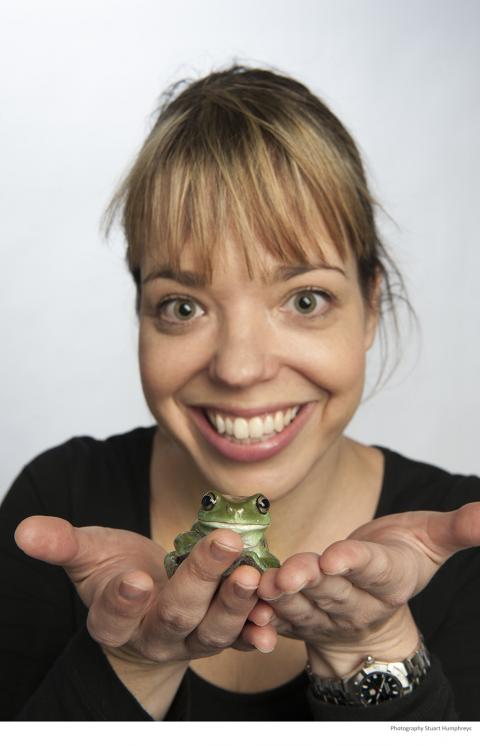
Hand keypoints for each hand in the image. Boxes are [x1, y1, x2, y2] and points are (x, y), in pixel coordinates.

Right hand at [14, 517, 276, 666]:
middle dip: (200, 579)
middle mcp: (153, 634)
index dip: (123, 600)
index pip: (113, 616)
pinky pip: (241, 638)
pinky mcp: (219, 636)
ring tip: (253, 575)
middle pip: (175, 613)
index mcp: (113, 620)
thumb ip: (62, 544)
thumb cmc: (114, 571)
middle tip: (224, 544)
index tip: (135, 577)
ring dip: (235, 604)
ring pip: (213, 629)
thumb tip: (25, 530)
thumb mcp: (87, 556)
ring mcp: (189, 639)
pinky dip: (257, 630)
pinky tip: (272, 619)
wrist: (145, 599)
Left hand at [249, 502, 479, 673]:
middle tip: (290, 572)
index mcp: (390, 578)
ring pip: (303, 605)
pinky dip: (264, 615)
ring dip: (282, 597)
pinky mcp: (302, 619)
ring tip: (263, 584)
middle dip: (311, 580)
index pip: (372, 569)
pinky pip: (281, 620)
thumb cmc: (401, 560)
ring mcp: (328, 614)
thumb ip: (457, 528)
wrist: (376, 606)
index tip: (335, 556)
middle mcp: (358, 601)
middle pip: (333, 590)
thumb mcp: (432, 541)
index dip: (353, 563)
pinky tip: (247, 604)